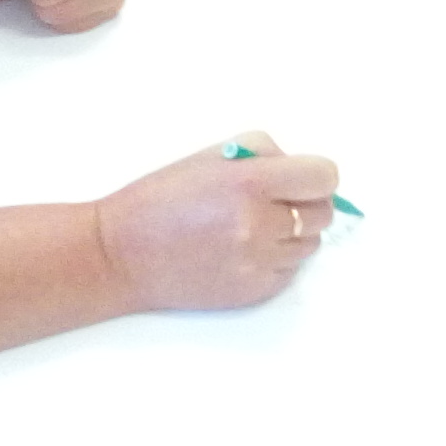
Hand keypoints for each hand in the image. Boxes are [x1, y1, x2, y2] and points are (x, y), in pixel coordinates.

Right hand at [91, 133, 336, 309]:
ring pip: (310, 244)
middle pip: (322, 213)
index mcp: (248, 183)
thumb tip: (297, 169)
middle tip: (274, 200)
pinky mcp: (254, 292)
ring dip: (292, 232)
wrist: (122, 256)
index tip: (301, 177)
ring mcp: (259, 263)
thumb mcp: (208, 156)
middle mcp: (259, 225)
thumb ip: (261, 153)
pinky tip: (242, 251)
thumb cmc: (160, 198)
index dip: (316, 174)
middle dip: (305, 201)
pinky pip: (290, 271)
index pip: (324, 177)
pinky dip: (276, 259)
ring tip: (253, 226)